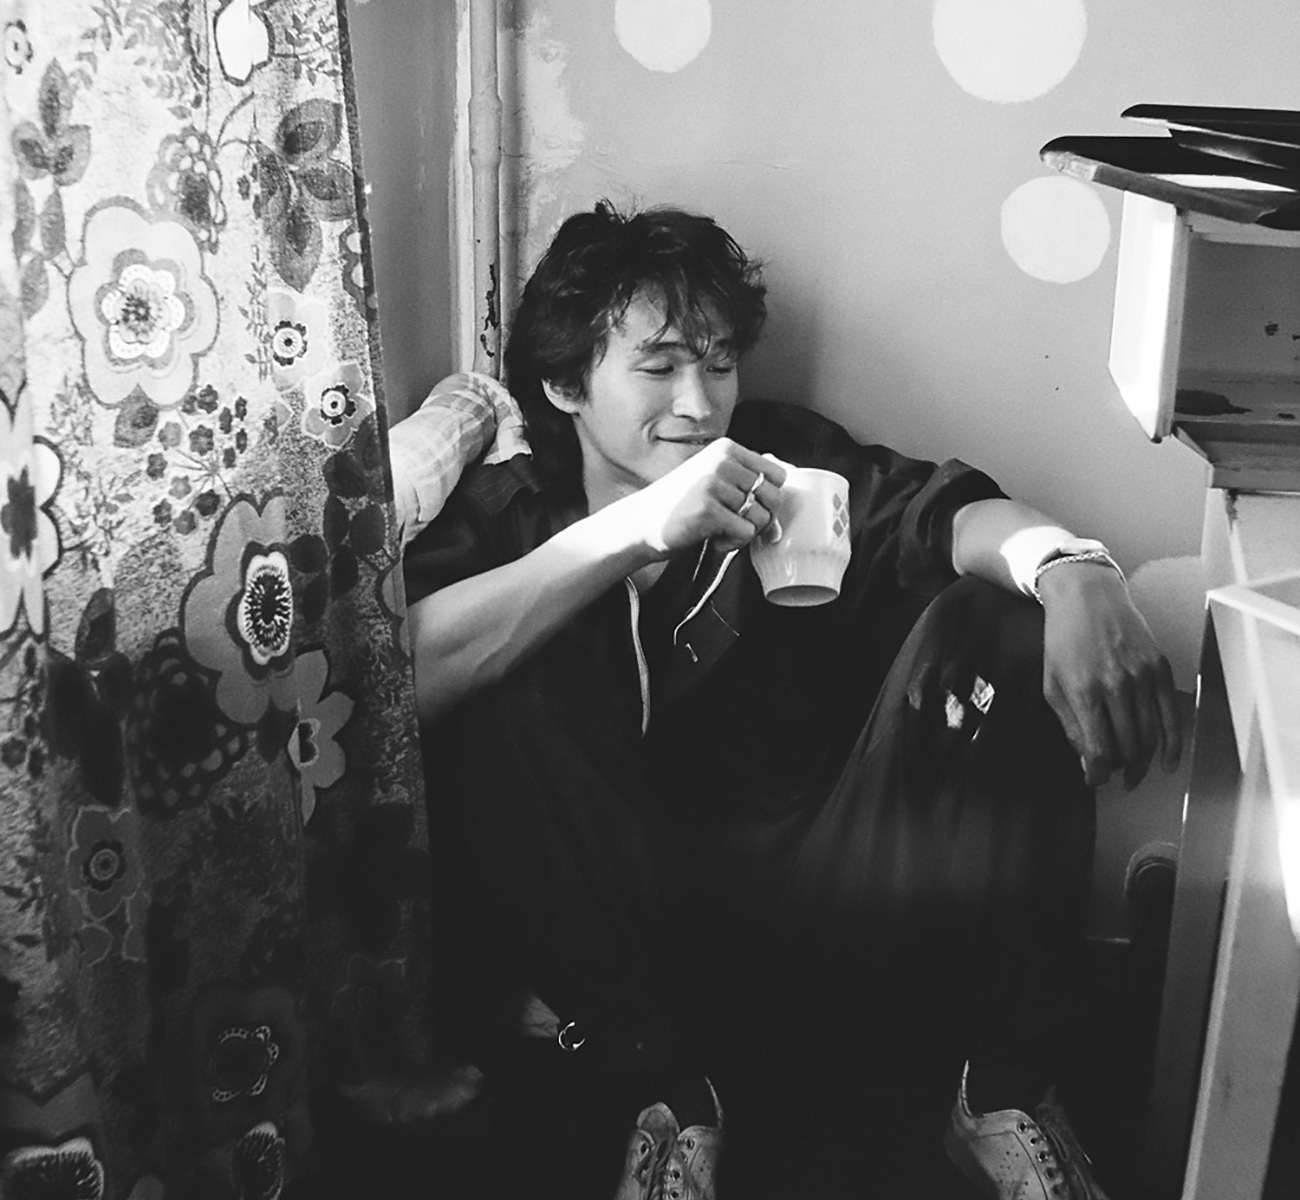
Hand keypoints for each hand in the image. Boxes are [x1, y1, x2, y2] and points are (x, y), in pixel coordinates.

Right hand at [622, 438, 786, 557]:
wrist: (642, 522)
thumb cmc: (682, 505)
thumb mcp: (715, 484)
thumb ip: (748, 490)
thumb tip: (781, 521)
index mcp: (727, 449)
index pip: (777, 474)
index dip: (768, 497)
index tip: (748, 508)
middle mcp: (722, 461)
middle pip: (774, 497)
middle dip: (760, 518)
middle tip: (735, 525)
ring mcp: (714, 484)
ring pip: (761, 517)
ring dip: (745, 534)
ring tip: (721, 532)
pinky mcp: (708, 510)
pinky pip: (745, 533)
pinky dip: (732, 544)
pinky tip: (713, 540)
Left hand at [1038, 561, 1182, 788]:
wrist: (1087, 597)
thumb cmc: (1063, 641)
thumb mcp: (1051, 684)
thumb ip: (1070, 725)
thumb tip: (1088, 763)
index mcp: (1084, 691)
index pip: (1099, 750)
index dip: (1098, 774)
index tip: (1094, 780)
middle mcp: (1117, 685)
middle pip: (1129, 748)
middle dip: (1121, 770)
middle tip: (1114, 775)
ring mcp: (1143, 676)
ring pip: (1151, 736)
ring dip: (1143, 762)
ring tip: (1134, 773)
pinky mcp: (1161, 668)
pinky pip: (1172, 716)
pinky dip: (1172, 744)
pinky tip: (1166, 763)